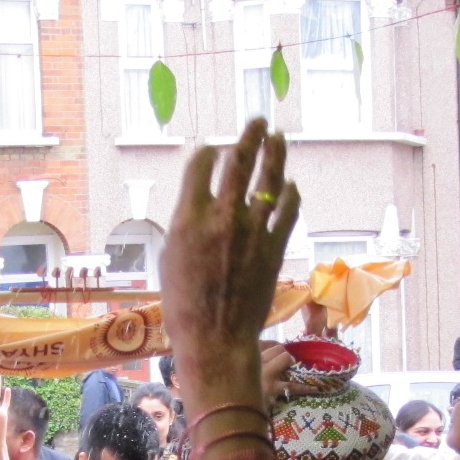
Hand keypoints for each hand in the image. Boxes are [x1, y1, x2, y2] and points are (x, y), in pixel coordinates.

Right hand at [161, 120, 300, 405]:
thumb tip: (198, 203)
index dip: (208, 152)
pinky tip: (289, 185)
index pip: (202, 165)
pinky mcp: (274, 247)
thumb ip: (185, 223)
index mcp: (188, 217)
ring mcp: (252, 231)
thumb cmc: (183, 305)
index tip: (212, 150)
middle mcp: (222, 217)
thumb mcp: (169, 257)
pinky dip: (289, 194)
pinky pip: (287, 211)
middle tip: (257, 121)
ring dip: (274, 153)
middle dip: (249, 137)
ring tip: (277, 136)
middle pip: (239, 162)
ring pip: (268, 179)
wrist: (216, 338)